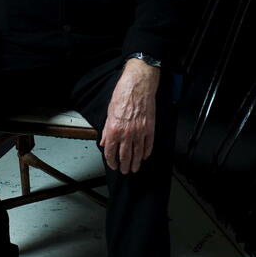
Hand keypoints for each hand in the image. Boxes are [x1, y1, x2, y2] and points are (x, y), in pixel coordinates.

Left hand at [100, 58, 159, 173]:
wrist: (138, 85)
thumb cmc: (123, 94)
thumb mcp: (109, 112)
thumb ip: (107, 130)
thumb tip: (105, 141)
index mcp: (114, 129)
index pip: (111, 152)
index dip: (111, 161)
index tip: (113, 165)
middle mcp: (127, 133)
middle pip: (125, 156)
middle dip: (124, 166)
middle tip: (125, 171)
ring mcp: (139, 132)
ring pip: (138, 153)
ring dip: (136, 163)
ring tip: (135, 168)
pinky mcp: (150, 128)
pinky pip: (149, 144)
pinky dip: (147, 152)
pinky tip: (145, 156)